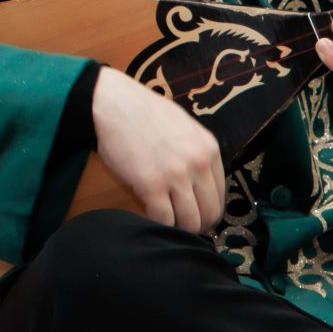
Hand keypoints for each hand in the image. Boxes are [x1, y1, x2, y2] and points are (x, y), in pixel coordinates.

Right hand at [91, 66, 224, 233]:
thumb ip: (194, 152)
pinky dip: (157, 224)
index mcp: (209, 149)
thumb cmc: (140, 112)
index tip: (194, 214)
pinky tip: (146, 216)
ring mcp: (175, 175)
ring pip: (190, 221)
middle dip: (196, 225)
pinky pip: (163, 219)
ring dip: (177, 228)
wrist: (112, 103)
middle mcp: (198, 164)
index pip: (220, 195)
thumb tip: (195, 179)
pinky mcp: (150, 184)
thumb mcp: (182, 127)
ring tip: (164, 224)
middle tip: (180, 226)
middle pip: (210, 213)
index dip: (207, 210)